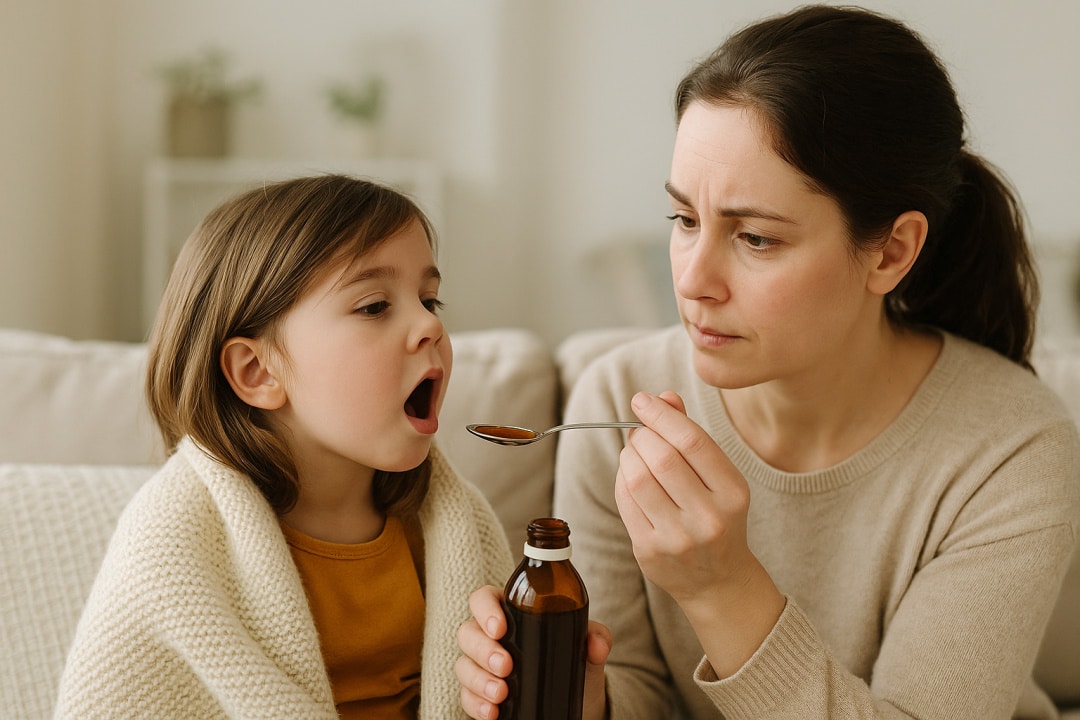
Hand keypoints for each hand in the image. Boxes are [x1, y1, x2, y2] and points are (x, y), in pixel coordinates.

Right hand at [456, 585, 612, 719]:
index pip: (483, 599)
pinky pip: (466, 696)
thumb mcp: (586, 644)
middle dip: (483, 650)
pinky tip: (492, 712)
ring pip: (463, 665)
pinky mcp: (479, 693)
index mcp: (510, 612)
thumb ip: (596, 636)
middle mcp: (490, 636)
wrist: (577, 699)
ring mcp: (481, 665)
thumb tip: (596, 645)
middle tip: (506, 666)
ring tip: (501, 694)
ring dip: (479, 681)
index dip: (484, 610)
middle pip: (468, 633)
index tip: (500, 628)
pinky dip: (476, 704)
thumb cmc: (573, 658)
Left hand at [615, 391, 783, 675]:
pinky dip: (621, 479)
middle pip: (661, 457)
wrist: (718, 582)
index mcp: (734, 493)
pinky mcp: (649, 550)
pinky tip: (630, 476)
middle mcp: (709, 518)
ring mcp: (678, 537)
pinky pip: (624, 500)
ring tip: (634, 452)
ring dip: (628, 454)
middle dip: (642, 434)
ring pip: (637, 477)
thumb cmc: (718, 517)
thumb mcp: (720, 479)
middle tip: (639, 430)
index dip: (662, 415)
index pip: (692, 442)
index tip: (642, 399)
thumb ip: (692, 435)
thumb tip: (664, 397)